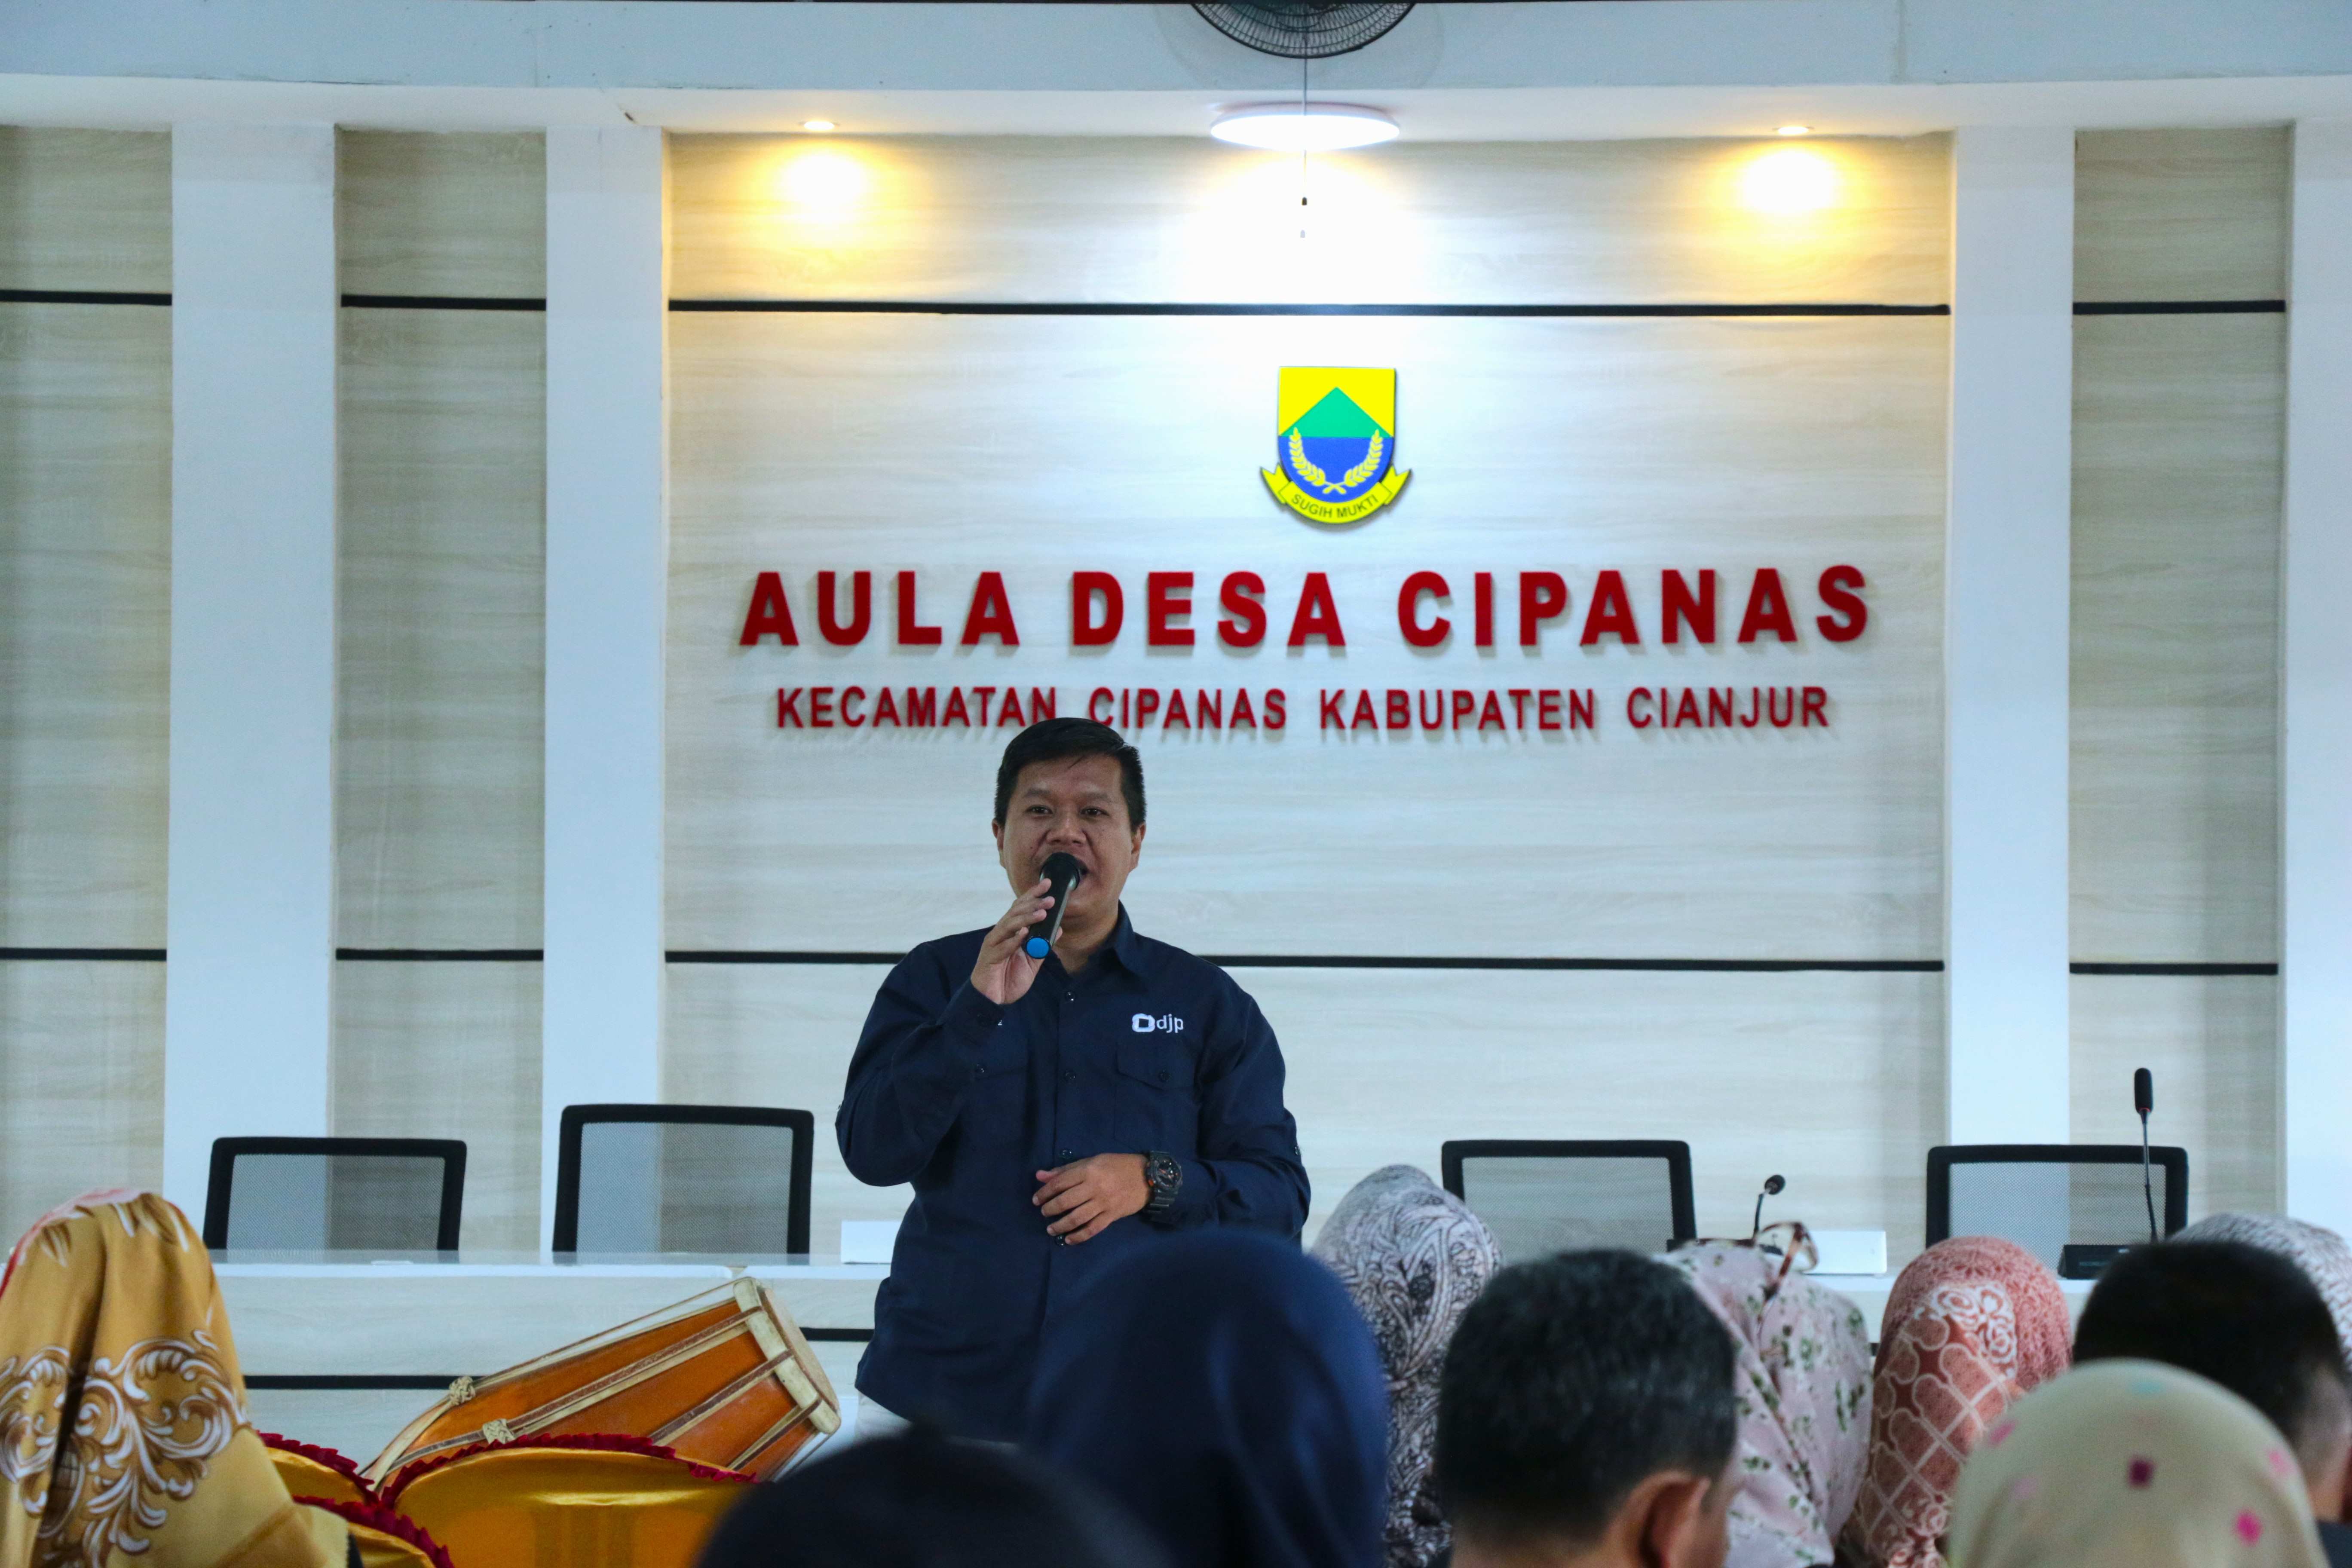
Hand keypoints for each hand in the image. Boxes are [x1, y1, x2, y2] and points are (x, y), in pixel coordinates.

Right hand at [971, 878, 1052, 1005]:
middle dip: (1032, 904)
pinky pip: (1001, 947)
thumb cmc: (1009, 978)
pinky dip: (1012, 940)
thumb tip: (1058, 929)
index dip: (1033, 895)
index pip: (1021, 908)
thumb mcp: (1032, 961)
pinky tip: (1023, 934)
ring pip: (1008, 926)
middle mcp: (1001, 934)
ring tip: (1041, 914)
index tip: (1047, 884)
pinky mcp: (989, 958)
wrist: (993, 1000)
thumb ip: (1043, 946)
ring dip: (1025, 919)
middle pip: (1015, 913)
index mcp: (1010, 932)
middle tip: (1050, 899)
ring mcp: (994, 945)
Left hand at [1032, 1154, 1147, 1244]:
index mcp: (1088, 1170)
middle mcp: (1095, 1187)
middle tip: (1043, 1213)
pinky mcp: (1112, 1216)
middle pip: (1066, 1201)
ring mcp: (1104, 1203)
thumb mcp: (1091, 1161)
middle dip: (1050, 1209)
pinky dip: (1079, 1236)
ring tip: (1051, 1229)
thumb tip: (1039, 1176)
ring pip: (1077, 1217)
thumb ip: (1065, 1170)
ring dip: (1061, 1225)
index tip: (1036, 1199)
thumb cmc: (1116, 1166)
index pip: (1060, 1182)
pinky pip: (1093, 1229)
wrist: (1147, 1176)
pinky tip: (1069, 1239)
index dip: (1045, 1192)